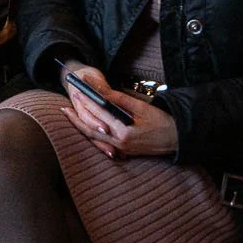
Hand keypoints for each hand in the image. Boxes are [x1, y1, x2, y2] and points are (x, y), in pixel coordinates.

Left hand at [59, 63, 177, 157]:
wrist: (177, 139)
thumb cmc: (161, 121)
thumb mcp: (140, 107)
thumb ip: (118, 99)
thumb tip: (100, 90)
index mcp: (124, 131)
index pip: (99, 114)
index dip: (87, 101)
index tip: (77, 91)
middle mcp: (120, 143)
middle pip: (91, 129)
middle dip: (77, 116)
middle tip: (65, 106)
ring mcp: (121, 150)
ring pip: (94, 138)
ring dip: (81, 126)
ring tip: (69, 115)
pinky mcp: (123, 152)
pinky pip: (102, 143)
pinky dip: (92, 134)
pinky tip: (85, 127)